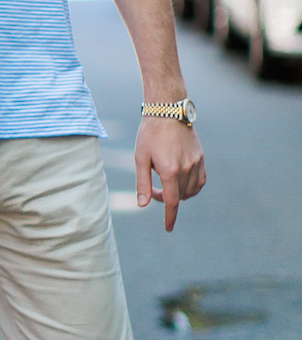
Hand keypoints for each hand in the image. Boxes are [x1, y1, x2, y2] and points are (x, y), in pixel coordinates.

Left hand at [133, 116, 205, 231]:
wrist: (167, 111)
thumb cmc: (149, 134)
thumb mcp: (140, 158)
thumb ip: (142, 183)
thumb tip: (142, 205)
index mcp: (169, 171)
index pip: (171, 202)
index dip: (169, 217)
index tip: (168, 228)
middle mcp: (186, 169)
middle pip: (179, 197)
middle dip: (166, 199)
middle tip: (152, 189)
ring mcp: (196, 163)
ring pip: (191, 191)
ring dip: (179, 194)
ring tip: (165, 183)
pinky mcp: (201, 157)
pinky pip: (200, 181)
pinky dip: (192, 187)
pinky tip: (180, 182)